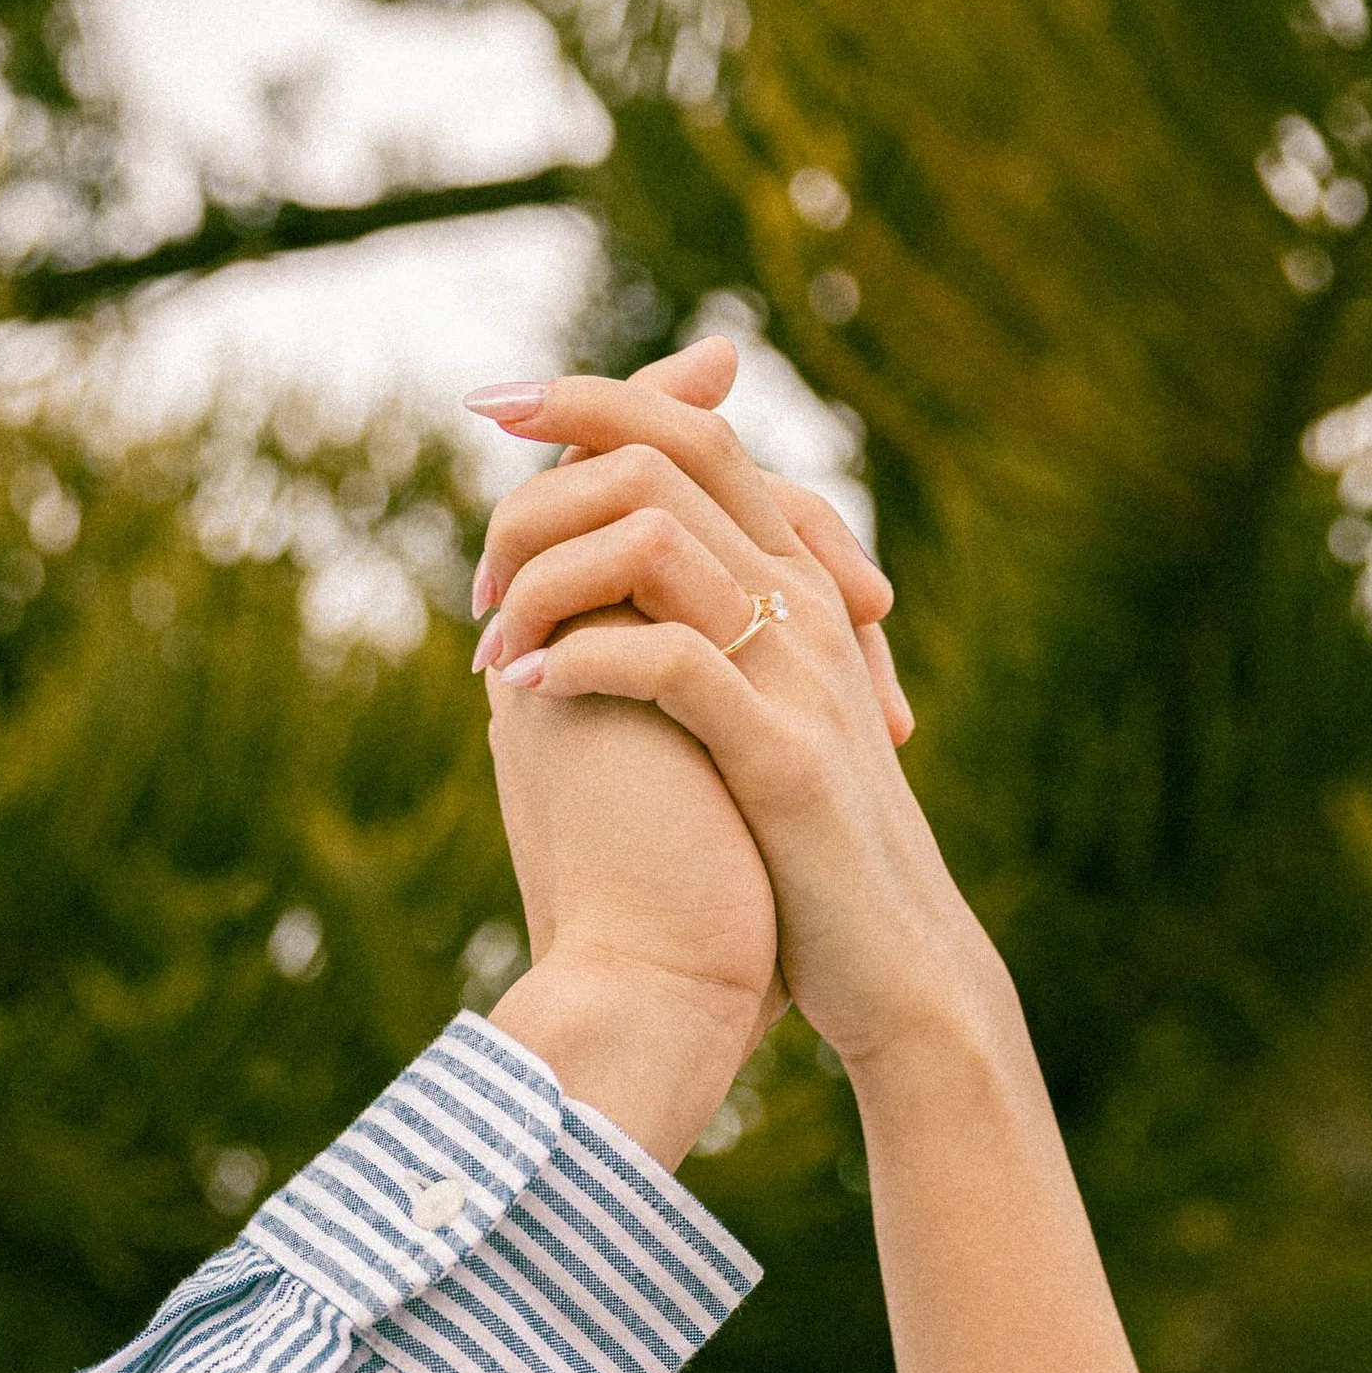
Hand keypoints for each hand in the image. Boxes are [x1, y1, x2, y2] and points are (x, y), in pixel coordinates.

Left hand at [469, 365, 989, 1070]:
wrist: (897, 972)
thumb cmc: (808, 859)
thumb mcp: (756, 728)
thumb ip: (698, 647)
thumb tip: (593, 603)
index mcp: (797, 589)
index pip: (693, 439)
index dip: (589, 400)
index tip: (491, 406)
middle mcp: (807, 606)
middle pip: (671, 458)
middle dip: (548, 467)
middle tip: (474, 558)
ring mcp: (802, 675)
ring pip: (659, 544)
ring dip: (548, 578)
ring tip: (491, 647)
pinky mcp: (785, 757)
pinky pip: (671, 663)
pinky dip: (582, 662)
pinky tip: (520, 690)